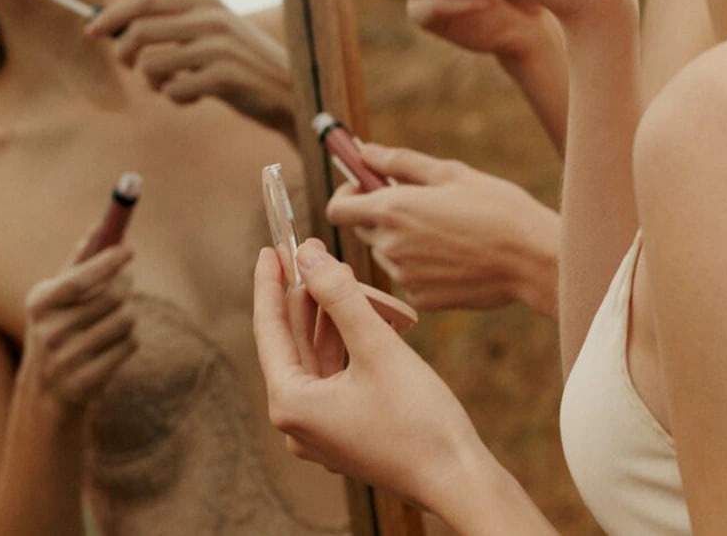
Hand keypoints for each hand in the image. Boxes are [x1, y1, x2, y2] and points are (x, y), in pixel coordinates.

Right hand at [16, 232, 136, 411]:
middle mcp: (47, 332)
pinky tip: (111, 348)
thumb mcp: (58, 298)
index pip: (77, 279)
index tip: (128, 249)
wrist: (44, 394)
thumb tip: (99, 226)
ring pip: (126, 319)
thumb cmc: (58, 330)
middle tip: (126, 280)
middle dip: (126, 285)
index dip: (106, 262)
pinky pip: (129, 345)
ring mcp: (64, 360)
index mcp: (39, 304)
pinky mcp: (84, 383)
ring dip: (128, 315)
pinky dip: (128, 341)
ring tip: (112, 322)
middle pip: (112, 296)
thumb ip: (78, 263)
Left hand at [86, 0, 294, 136]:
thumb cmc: (243, 66)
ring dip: (154, 82)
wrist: (292, 93)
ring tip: (176, 86)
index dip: (112, 15)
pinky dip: (177, 99)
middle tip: (133, 70)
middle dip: (124, 54)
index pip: (145, 0)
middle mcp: (212, 18)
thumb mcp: (213, 34)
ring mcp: (219, 47)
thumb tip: (116, 28)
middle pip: (139, 31)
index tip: (90, 31)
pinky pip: (173, 91)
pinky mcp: (225, 77)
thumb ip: (174, 26)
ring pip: (150, 64)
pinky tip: (197, 97)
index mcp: (207, 2)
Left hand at [253, 240, 491, 509]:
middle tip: (324, 254)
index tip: (271, 249)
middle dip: (316, 298)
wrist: (456, 477)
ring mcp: (322, 429)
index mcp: (291, 403)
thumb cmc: (418, 418)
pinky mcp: (346, 430)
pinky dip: (353, 344)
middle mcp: (298, 420)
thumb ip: (339, 296)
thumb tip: (307, 255)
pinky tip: (375, 320)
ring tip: (364, 288)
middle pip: (297, 342)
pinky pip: (338, 375)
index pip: (270, 330)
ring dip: (342, 320)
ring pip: (322, 357)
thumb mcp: (378, 347)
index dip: (270, 285)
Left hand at [325, 143, 558, 316]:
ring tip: (448, 231)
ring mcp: (404, 277)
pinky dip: (422, 265)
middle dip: (381, 214)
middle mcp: (390, 246)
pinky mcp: (421, 299)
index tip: (368, 186)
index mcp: (393, 209)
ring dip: (403, 240)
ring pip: (388, 253)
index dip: (348, 194)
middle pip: (363, 229)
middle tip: (420, 203)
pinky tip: (456, 256)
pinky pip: (409, 276)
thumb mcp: (451, 173)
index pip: (337, 208)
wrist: (532, 258)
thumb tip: (364, 152)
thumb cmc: (497, 207)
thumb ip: (399, 162)